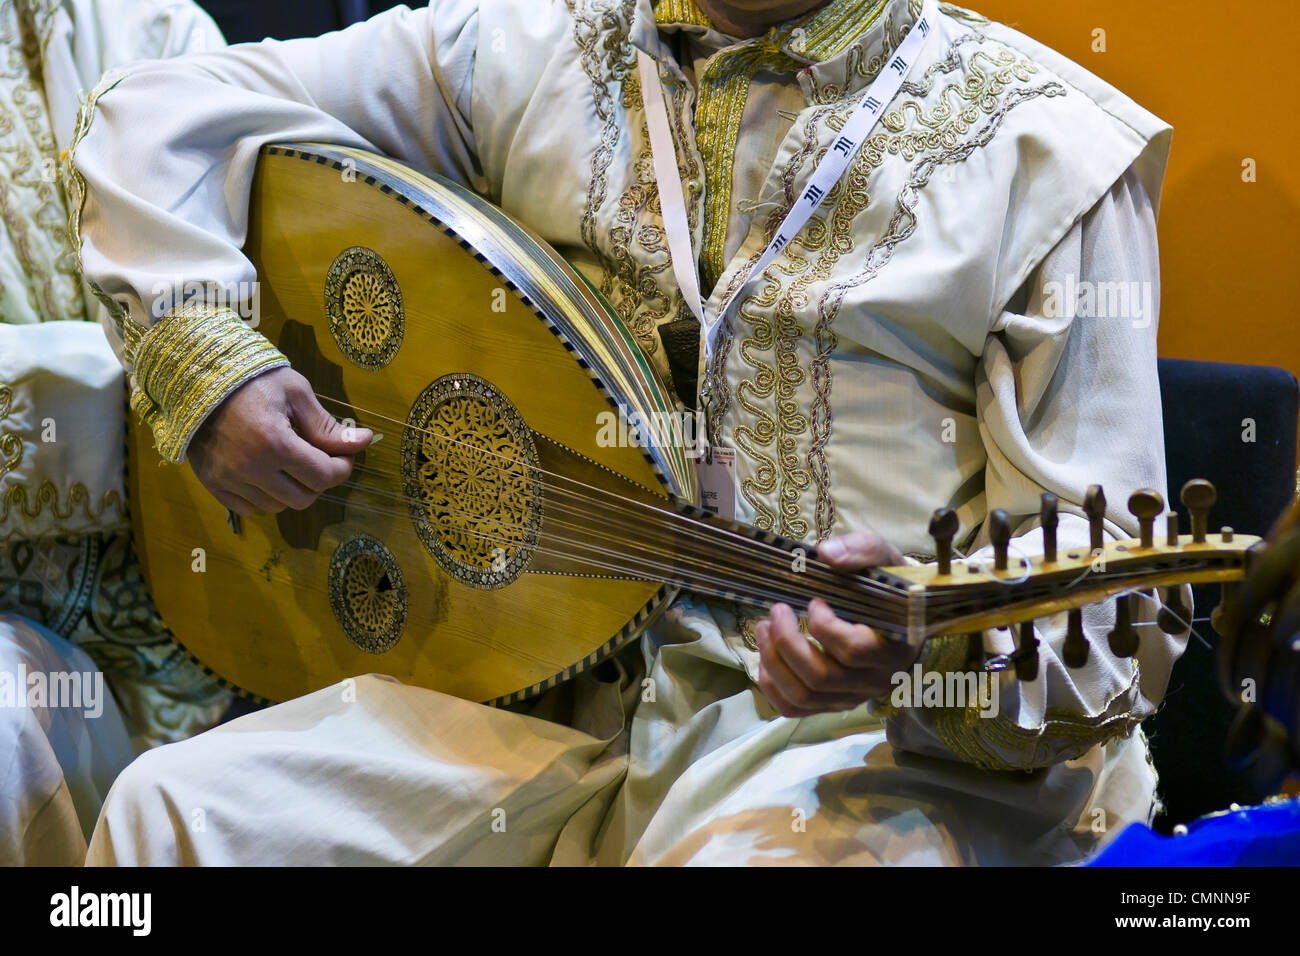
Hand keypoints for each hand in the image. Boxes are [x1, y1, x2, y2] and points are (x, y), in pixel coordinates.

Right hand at [187, 366, 371, 515]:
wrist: (197, 377)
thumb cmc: (252, 380)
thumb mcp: (296, 393)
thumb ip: (327, 425)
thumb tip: (364, 442)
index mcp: (274, 443)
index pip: (322, 476)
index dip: (342, 468)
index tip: (345, 456)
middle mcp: (250, 468)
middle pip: (302, 498)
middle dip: (319, 481)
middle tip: (319, 460)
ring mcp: (228, 479)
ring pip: (277, 507)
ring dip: (292, 491)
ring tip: (291, 464)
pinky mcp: (212, 484)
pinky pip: (249, 509)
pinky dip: (265, 498)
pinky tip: (267, 474)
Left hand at [754, 529, 919, 716]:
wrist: (903, 619)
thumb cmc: (890, 589)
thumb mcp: (885, 560)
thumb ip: (861, 550)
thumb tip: (825, 553)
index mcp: (893, 646)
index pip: (854, 649)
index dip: (824, 626)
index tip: (815, 601)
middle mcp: (874, 680)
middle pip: (821, 676)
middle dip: (787, 641)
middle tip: (777, 610)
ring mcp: (851, 696)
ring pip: (804, 696)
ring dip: (773, 662)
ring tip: (763, 629)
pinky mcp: (832, 703)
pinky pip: (795, 709)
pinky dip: (772, 687)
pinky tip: (765, 657)